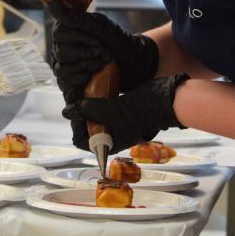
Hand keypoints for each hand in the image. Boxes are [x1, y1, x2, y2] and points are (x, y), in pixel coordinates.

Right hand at [46, 0, 158, 103]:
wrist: (132, 63)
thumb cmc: (117, 41)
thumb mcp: (101, 26)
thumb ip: (77, 18)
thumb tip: (52, 4)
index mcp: (68, 29)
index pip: (59, 33)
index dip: (81, 39)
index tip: (99, 41)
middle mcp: (61, 46)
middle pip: (61, 52)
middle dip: (87, 54)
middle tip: (103, 53)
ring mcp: (63, 64)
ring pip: (61, 68)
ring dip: (86, 66)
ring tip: (100, 64)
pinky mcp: (68, 80)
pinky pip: (63, 82)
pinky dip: (80, 79)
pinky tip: (91, 76)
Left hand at [62, 75, 188, 152]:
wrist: (165, 100)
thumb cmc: (140, 110)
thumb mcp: (110, 110)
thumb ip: (88, 109)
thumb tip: (69, 110)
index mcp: (111, 143)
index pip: (84, 142)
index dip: (76, 127)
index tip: (72, 111)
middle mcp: (114, 136)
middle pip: (89, 129)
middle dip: (81, 116)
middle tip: (75, 100)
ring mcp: (120, 124)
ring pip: (97, 118)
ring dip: (90, 107)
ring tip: (83, 94)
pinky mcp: (124, 113)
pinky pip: (106, 109)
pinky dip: (100, 102)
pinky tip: (96, 91)